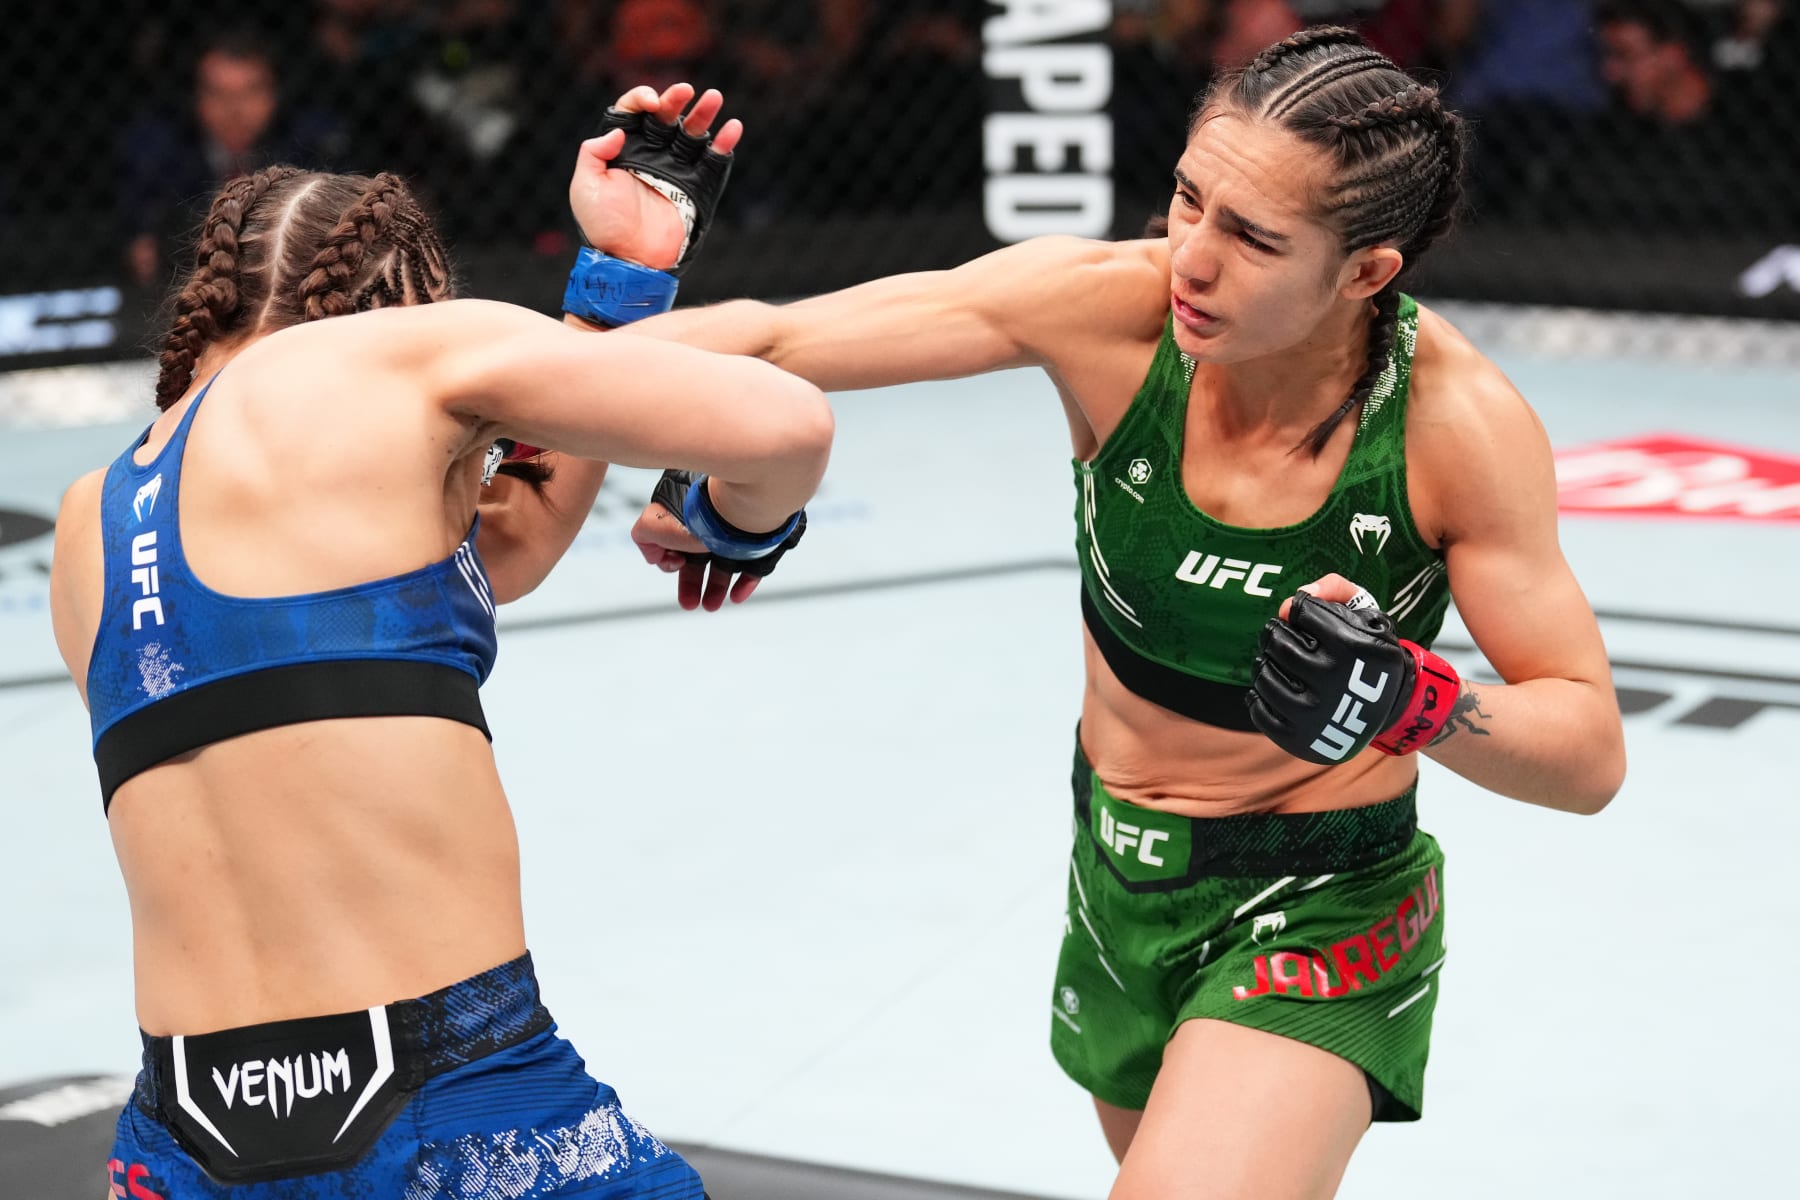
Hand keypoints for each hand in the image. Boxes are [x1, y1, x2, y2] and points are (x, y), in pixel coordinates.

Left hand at [568, 82, 740, 268]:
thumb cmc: (603, 227)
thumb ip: (592, 153)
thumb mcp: (585, 187)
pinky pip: (714, 162)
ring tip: (714, 98)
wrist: (630, 261)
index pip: (634, 112)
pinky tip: (733, 127)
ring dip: (704, 114)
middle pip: (666, 117)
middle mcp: (650, 156)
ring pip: (692, 134)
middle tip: (685, 90)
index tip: (650, 104)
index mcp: (623, 151)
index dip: (641, 99)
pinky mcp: (697, 189)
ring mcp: (675, 171)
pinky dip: (725, 144)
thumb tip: (619, 131)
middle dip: (675, 100)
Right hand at [630, 497, 764, 611]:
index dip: (670, 561)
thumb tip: (656, 554)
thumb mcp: (651, 524)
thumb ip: (644, 538)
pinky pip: (754, 566)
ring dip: (715, 589)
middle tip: (689, 602)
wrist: (738, 508)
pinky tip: (735, 596)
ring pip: (725, 564)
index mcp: (686, 515)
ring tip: (710, 605)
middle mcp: (711, 523)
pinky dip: (744, 584)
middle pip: (700, 557)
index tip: (674, 565)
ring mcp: (736, 532)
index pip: (676, 541)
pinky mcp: (758, 543)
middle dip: (691, 583)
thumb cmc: (698, 514)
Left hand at [1247, 574, 1461, 762]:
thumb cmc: (1369, 654)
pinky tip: (1274, 684)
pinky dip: (1259, 694)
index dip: (1302, 610)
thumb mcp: (1368, 614)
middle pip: (1279, 645)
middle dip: (1276, 634)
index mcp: (1352, 648)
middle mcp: (1333, 682)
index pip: (1302, 612)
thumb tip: (1293, 600)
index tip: (1307, 616)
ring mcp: (1315, 715)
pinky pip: (1259, 710)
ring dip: (1266, 663)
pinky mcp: (1299, 738)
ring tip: (1276, 660)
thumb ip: (1336, 590)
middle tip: (1280, 635)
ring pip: (1265, 676)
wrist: (1388, 706)